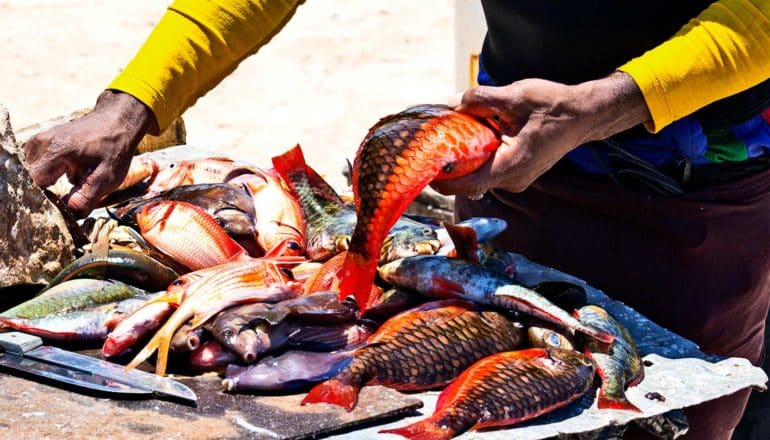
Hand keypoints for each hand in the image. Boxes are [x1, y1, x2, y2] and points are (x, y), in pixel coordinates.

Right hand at [23, 90, 153, 216]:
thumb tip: (68, 215)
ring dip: (48, 183)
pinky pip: (36, 165)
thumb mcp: (106, 177)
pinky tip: (69, 173)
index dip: (45, 201)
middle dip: (46, 193)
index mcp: (55, 151)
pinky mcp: (40, 142)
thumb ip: (85, 198)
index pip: (34, 185)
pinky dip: (49, 174)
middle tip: (70, 196)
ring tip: (74, 180)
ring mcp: (38, 141)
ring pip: (32, 173)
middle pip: (30, 180)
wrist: (117, 122)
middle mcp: (41, 144)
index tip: (60, 207)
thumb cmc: (114, 148)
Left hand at [431, 72, 650, 195]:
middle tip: (428, 148)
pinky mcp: (517, 174)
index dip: (443, 180)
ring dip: (462, 161)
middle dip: (448, 166)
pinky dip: (476, 158)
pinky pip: (489, 170)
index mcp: (512, 165)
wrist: (584, 116)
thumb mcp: (517, 95)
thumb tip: (454, 103)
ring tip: (444, 140)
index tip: (424, 168)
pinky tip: (468, 139)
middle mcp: (513, 180)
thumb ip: (483, 99)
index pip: (469, 184)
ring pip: (479, 175)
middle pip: (470, 181)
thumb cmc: (555, 105)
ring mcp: (516, 180)